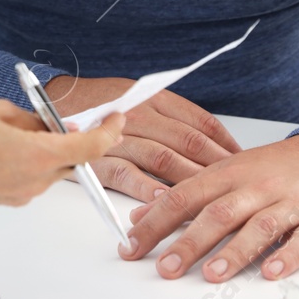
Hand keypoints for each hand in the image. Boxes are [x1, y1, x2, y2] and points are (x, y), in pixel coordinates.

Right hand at [0, 100, 124, 205]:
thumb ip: (30, 118)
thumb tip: (47, 124)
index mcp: (37, 154)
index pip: (91, 146)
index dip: (110, 131)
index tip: (117, 118)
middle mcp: (36, 178)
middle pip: (73, 158)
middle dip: (74, 138)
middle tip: (62, 118)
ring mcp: (24, 192)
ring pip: (53, 167)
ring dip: (48, 148)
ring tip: (19, 128)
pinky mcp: (11, 198)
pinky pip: (34, 176)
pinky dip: (32, 160)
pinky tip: (7, 145)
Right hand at [43, 74, 240, 201]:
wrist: (55, 99)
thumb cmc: (99, 100)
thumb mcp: (139, 94)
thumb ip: (170, 115)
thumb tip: (208, 141)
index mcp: (154, 98)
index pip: (200, 122)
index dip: (225, 144)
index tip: (243, 162)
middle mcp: (140, 114)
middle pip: (188, 142)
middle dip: (217, 167)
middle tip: (238, 187)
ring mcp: (119, 136)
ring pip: (164, 159)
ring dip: (191, 181)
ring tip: (213, 201)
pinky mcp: (99, 157)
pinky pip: (128, 175)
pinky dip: (147, 190)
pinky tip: (165, 203)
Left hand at [119, 133, 298, 281]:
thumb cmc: (274, 169)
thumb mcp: (225, 174)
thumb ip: (185, 196)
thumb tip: (140, 217)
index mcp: (227, 175)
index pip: (183, 197)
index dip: (155, 223)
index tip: (130, 246)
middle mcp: (255, 188)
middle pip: (218, 214)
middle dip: (189, 242)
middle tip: (166, 268)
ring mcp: (289, 204)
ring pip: (260, 226)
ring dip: (235, 251)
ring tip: (213, 274)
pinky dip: (288, 256)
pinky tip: (271, 272)